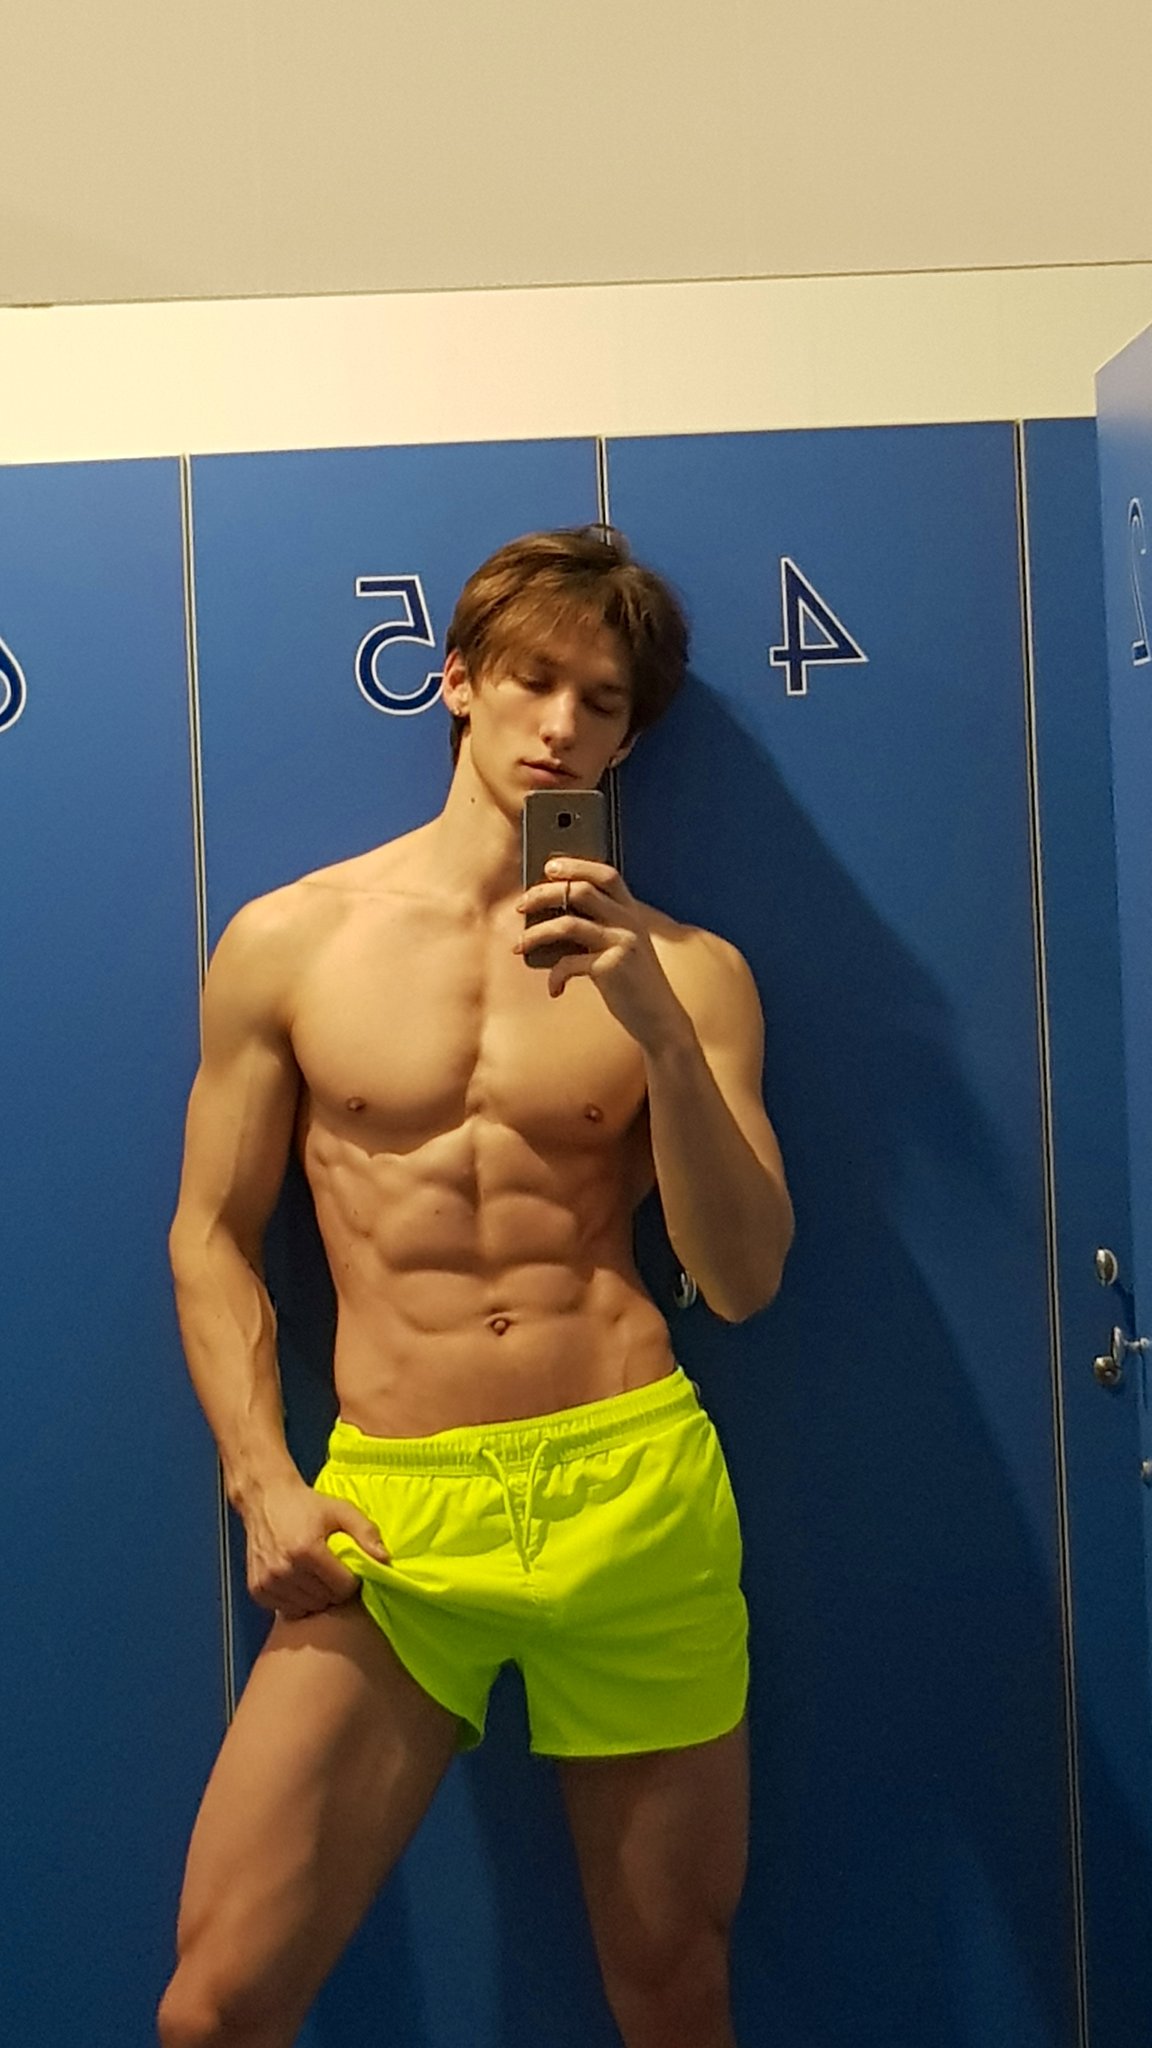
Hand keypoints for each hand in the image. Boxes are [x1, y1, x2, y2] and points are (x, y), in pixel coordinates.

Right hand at [243, 1474, 390, 1620]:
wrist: (265, 1499)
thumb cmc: (307, 1505)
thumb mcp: (341, 1510)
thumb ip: (366, 1532)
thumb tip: (385, 1560)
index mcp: (307, 1551)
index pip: (342, 1588)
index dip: (350, 1580)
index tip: (346, 1567)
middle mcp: (284, 1570)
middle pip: (325, 1600)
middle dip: (333, 1589)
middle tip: (330, 1570)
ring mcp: (268, 1582)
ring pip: (307, 1608)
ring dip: (316, 1597)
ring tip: (314, 1575)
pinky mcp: (257, 1590)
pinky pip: (287, 1610)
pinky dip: (296, 1601)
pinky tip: (298, 1581)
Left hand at [514, 858, 687, 1049]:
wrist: (659, 1018)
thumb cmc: (633, 984)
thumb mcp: (623, 948)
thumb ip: (600, 929)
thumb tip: (554, 917)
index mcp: (632, 913)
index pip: (606, 875)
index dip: (577, 865)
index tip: (549, 866)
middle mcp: (629, 922)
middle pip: (581, 890)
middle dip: (544, 893)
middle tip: (521, 904)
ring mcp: (622, 942)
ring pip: (567, 924)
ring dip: (536, 933)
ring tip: (518, 944)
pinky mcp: (612, 967)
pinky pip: (569, 963)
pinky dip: (555, 976)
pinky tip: (555, 989)